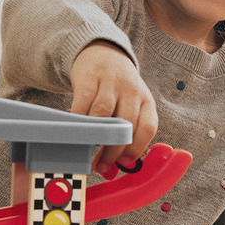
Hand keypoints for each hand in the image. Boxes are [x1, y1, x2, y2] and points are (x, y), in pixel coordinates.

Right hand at [69, 40, 157, 175]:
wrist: (102, 53)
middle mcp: (132, 90)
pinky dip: (79, 121)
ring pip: (104, 113)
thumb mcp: (128, 107)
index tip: (124, 164)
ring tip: (87, 152)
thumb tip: (112, 170)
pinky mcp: (89, 78)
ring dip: (95, 136)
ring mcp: (111, 82)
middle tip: (102, 166)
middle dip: (113, 149)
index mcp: (146, 100)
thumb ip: (124, 134)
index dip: (137, 147)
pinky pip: (83, 103)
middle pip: (126, 122)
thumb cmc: (116, 90)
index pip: (148, 126)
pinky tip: (77, 131)